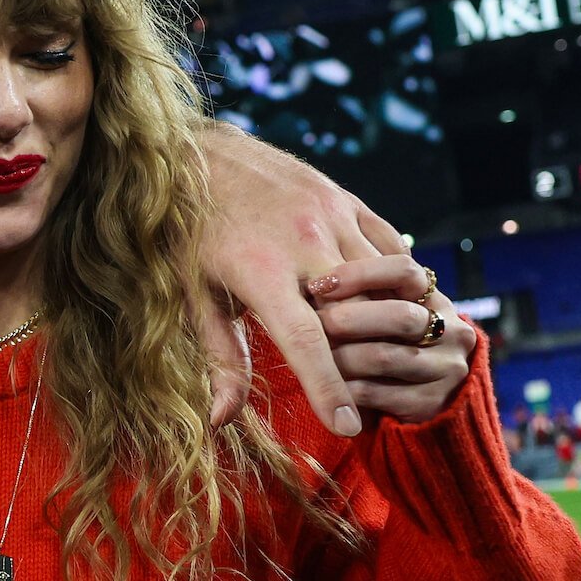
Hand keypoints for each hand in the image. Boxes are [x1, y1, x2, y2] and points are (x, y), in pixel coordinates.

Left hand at [197, 123, 405, 435]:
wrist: (196, 151)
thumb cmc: (188, 231)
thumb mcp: (193, 293)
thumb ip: (220, 356)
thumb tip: (222, 419)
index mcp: (261, 271)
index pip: (307, 342)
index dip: (327, 388)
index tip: (346, 428)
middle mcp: (305, 242)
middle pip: (358, 314)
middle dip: (363, 354)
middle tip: (357, 382)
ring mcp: (331, 215)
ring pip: (383, 280)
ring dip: (385, 316)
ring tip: (376, 345)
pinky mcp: (346, 199)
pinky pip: (387, 246)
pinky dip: (391, 278)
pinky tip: (387, 301)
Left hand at [308, 255, 472, 423]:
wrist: (420, 389)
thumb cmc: (386, 336)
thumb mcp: (384, 305)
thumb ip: (365, 290)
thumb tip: (317, 277)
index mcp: (435, 297)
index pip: (405, 271)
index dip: (361, 274)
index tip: (320, 283)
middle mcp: (452, 330)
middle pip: (399, 317)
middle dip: (348, 319)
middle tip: (312, 321)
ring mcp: (446, 369)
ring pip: (383, 357)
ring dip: (338, 355)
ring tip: (308, 352)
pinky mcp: (431, 403)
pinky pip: (376, 392)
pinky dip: (341, 386)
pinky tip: (319, 381)